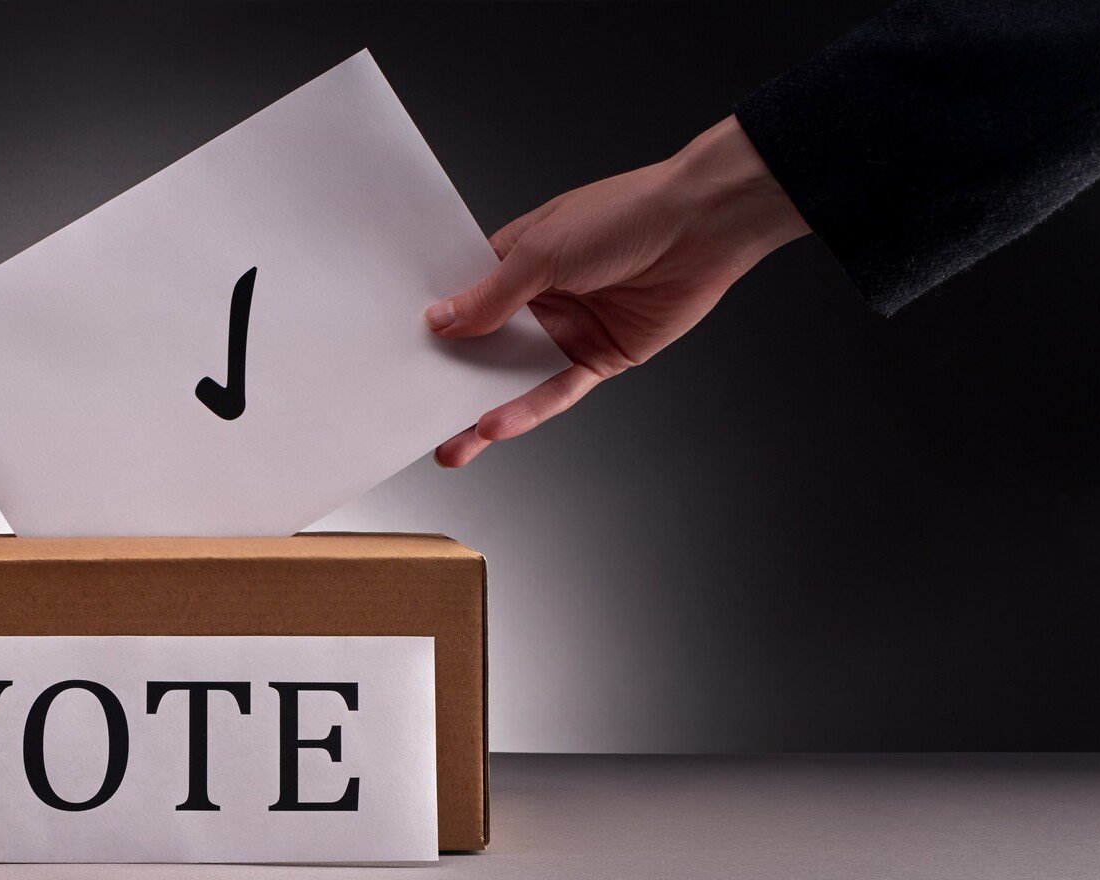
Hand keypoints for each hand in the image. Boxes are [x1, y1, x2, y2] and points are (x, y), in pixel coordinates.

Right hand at [425, 116, 809, 465]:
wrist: (704, 224)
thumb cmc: (626, 215)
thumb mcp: (543, 253)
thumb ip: (490, 296)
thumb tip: (439, 322)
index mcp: (516, 261)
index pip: (463, 301)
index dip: (433, 329)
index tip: (395, 357)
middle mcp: (538, 299)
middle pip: (483, 350)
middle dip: (448, 384)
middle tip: (411, 416)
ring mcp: (566, 331)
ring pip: (513, 380)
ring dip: (480, 412)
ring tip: (446, 445)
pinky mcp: (597, 358)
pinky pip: (554, 392)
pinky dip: (525, 410)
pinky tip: (494, 425)